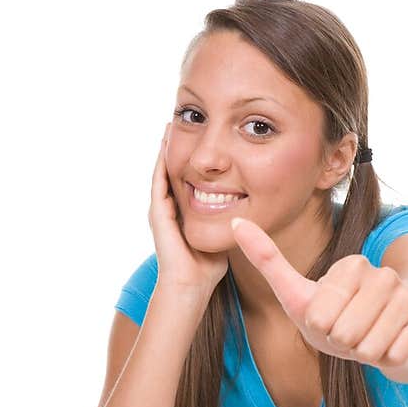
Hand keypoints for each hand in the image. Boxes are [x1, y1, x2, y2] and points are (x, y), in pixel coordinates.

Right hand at [148, 135, 228, 296]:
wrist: (191, 285)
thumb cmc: (208, 268)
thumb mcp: (223, 233)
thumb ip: (230, 219)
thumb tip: (248, 208)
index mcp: (182, 212)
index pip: (185, 178)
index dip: (192, 159)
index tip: (200, 138)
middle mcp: (169, 208)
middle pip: (172, 170)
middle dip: (176, 147)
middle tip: (181, 121)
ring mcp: (161, 210)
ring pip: (161, 172)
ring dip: (165, 149)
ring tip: (170, 125)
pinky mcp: (159, 214)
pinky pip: (159, 182)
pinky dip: (161, 163)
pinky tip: (164, 145)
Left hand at [230, 215, 407, 374]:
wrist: (387, 335)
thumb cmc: (336, 317)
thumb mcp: (297, 293)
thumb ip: (267, 259)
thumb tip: (234, 223)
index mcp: (351, 265)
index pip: (321, 317)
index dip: (321, 329)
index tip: (330, 318)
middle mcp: (383, 274)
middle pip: (345, 334)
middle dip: (343, 343)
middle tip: (350, 332)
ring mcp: (407, 295)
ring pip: (370, 346)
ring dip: (364, 352)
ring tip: (368, 337)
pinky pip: (394, 355)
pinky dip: (387, 358)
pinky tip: (390, 343)